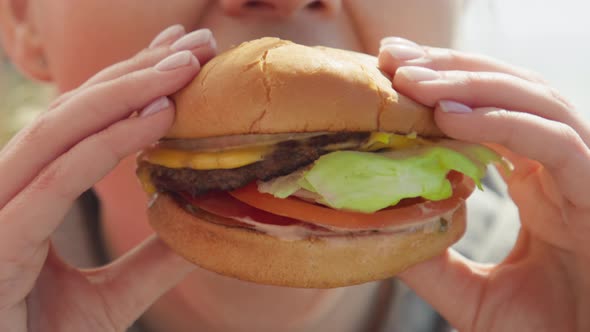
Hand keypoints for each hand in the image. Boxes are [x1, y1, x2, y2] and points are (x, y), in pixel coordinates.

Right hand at [0, 25, 215, 331]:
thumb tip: (204, 225)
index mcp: (33, 197)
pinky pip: (55, 180)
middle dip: (137, 71)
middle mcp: (11, 192)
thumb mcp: (110, 299)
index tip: (181, 56)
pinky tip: (155, 119)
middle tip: (195, 44)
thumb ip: (151, 262)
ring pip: (60, 131)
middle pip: (75, 112)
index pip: (85, 124)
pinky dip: (104, 144)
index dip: (131, 83)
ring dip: (126, 93)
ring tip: (183, 69)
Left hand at [379, 38, 589, 330]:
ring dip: (469, 83)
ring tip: (410, 79)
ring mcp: (582, 174)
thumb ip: (431, 259)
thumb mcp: (471, 295)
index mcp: (536, 183)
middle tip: (393, 56)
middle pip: (509, 92)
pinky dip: (502, 121)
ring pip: (533, 102)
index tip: (389, 71)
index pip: (488, 113)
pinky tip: (448, 115)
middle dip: (450, 67)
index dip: (441, 87)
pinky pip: (554, 141)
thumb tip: (378, 225)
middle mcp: (559, 168)